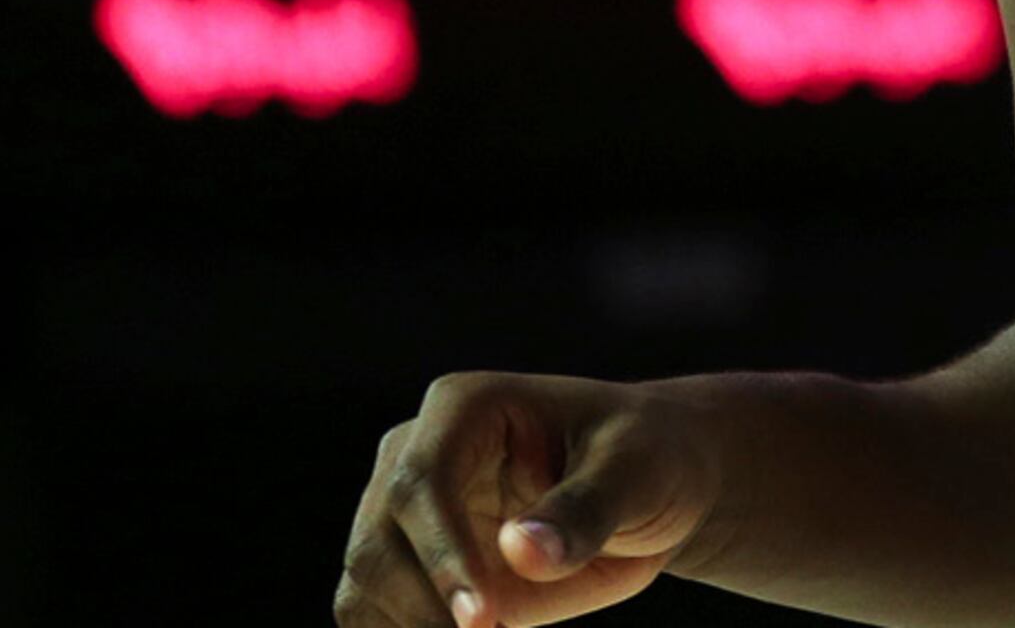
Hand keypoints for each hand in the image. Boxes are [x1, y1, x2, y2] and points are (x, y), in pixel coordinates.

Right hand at [335, 370, 730, 626]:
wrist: (648, 487)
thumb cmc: (646, 458)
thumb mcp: (636, 472)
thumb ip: (584, 510)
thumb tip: (520, 552)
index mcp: (464, 408)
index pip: (422, 482)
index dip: (442, 554)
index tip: (482, 620)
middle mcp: (415, 455)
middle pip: (377, 543)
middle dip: (423, 610)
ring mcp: (405, 516)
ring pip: (365, 587)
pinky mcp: (413, 568)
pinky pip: (377, 617)